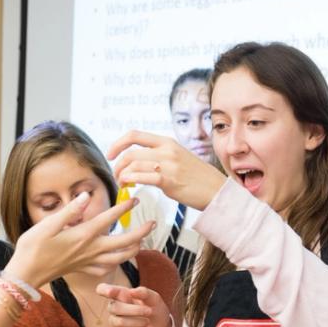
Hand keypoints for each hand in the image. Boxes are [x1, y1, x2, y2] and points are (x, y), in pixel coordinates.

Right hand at [6, 192, 153, 286]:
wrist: (26, 274)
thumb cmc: (33, 248)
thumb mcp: (48, 224)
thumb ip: (70, 210)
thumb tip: (86, 195)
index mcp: (83, 235)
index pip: (109, 219)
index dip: (123, 208)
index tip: (136, 199)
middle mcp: (90, 250)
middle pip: (124, 242)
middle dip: (141, 232)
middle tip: (153, 223)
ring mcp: (88, 261)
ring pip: (120, 258)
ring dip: (134, 249)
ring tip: (142, 241)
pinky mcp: (83, 269)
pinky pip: (107, 268)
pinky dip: (118, 263)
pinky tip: (119, 259)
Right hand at [96, 284, 172, 326]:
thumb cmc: (155, 310)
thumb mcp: (154, 299)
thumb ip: (144, 293)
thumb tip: (132, 291)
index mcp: (121, 295)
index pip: (104, 289)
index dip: (104, 290)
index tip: (110, 292)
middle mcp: (115, 307)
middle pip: (114, 307)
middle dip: (134, 310)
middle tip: (149, 311)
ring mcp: (115, 322)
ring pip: (119, 322)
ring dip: (137, 322)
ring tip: (147, 322)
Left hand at [107, 130, 225, 209]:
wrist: (217, 190)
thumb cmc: (198, 178)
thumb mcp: (179, 157)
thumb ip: (160, 156)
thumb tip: (139, 164)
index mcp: (167, 142)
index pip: (135, 135)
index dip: (117, 143)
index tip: (110, 154)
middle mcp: (166, 150)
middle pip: (130, 153)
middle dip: (117, 165)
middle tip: (116, 176)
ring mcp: (168, 165)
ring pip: (133, 166)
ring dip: (122, 176)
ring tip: (123, 184)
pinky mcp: (169, 180)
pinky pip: (142, 177)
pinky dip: (130, 181)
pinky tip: (128, 186)